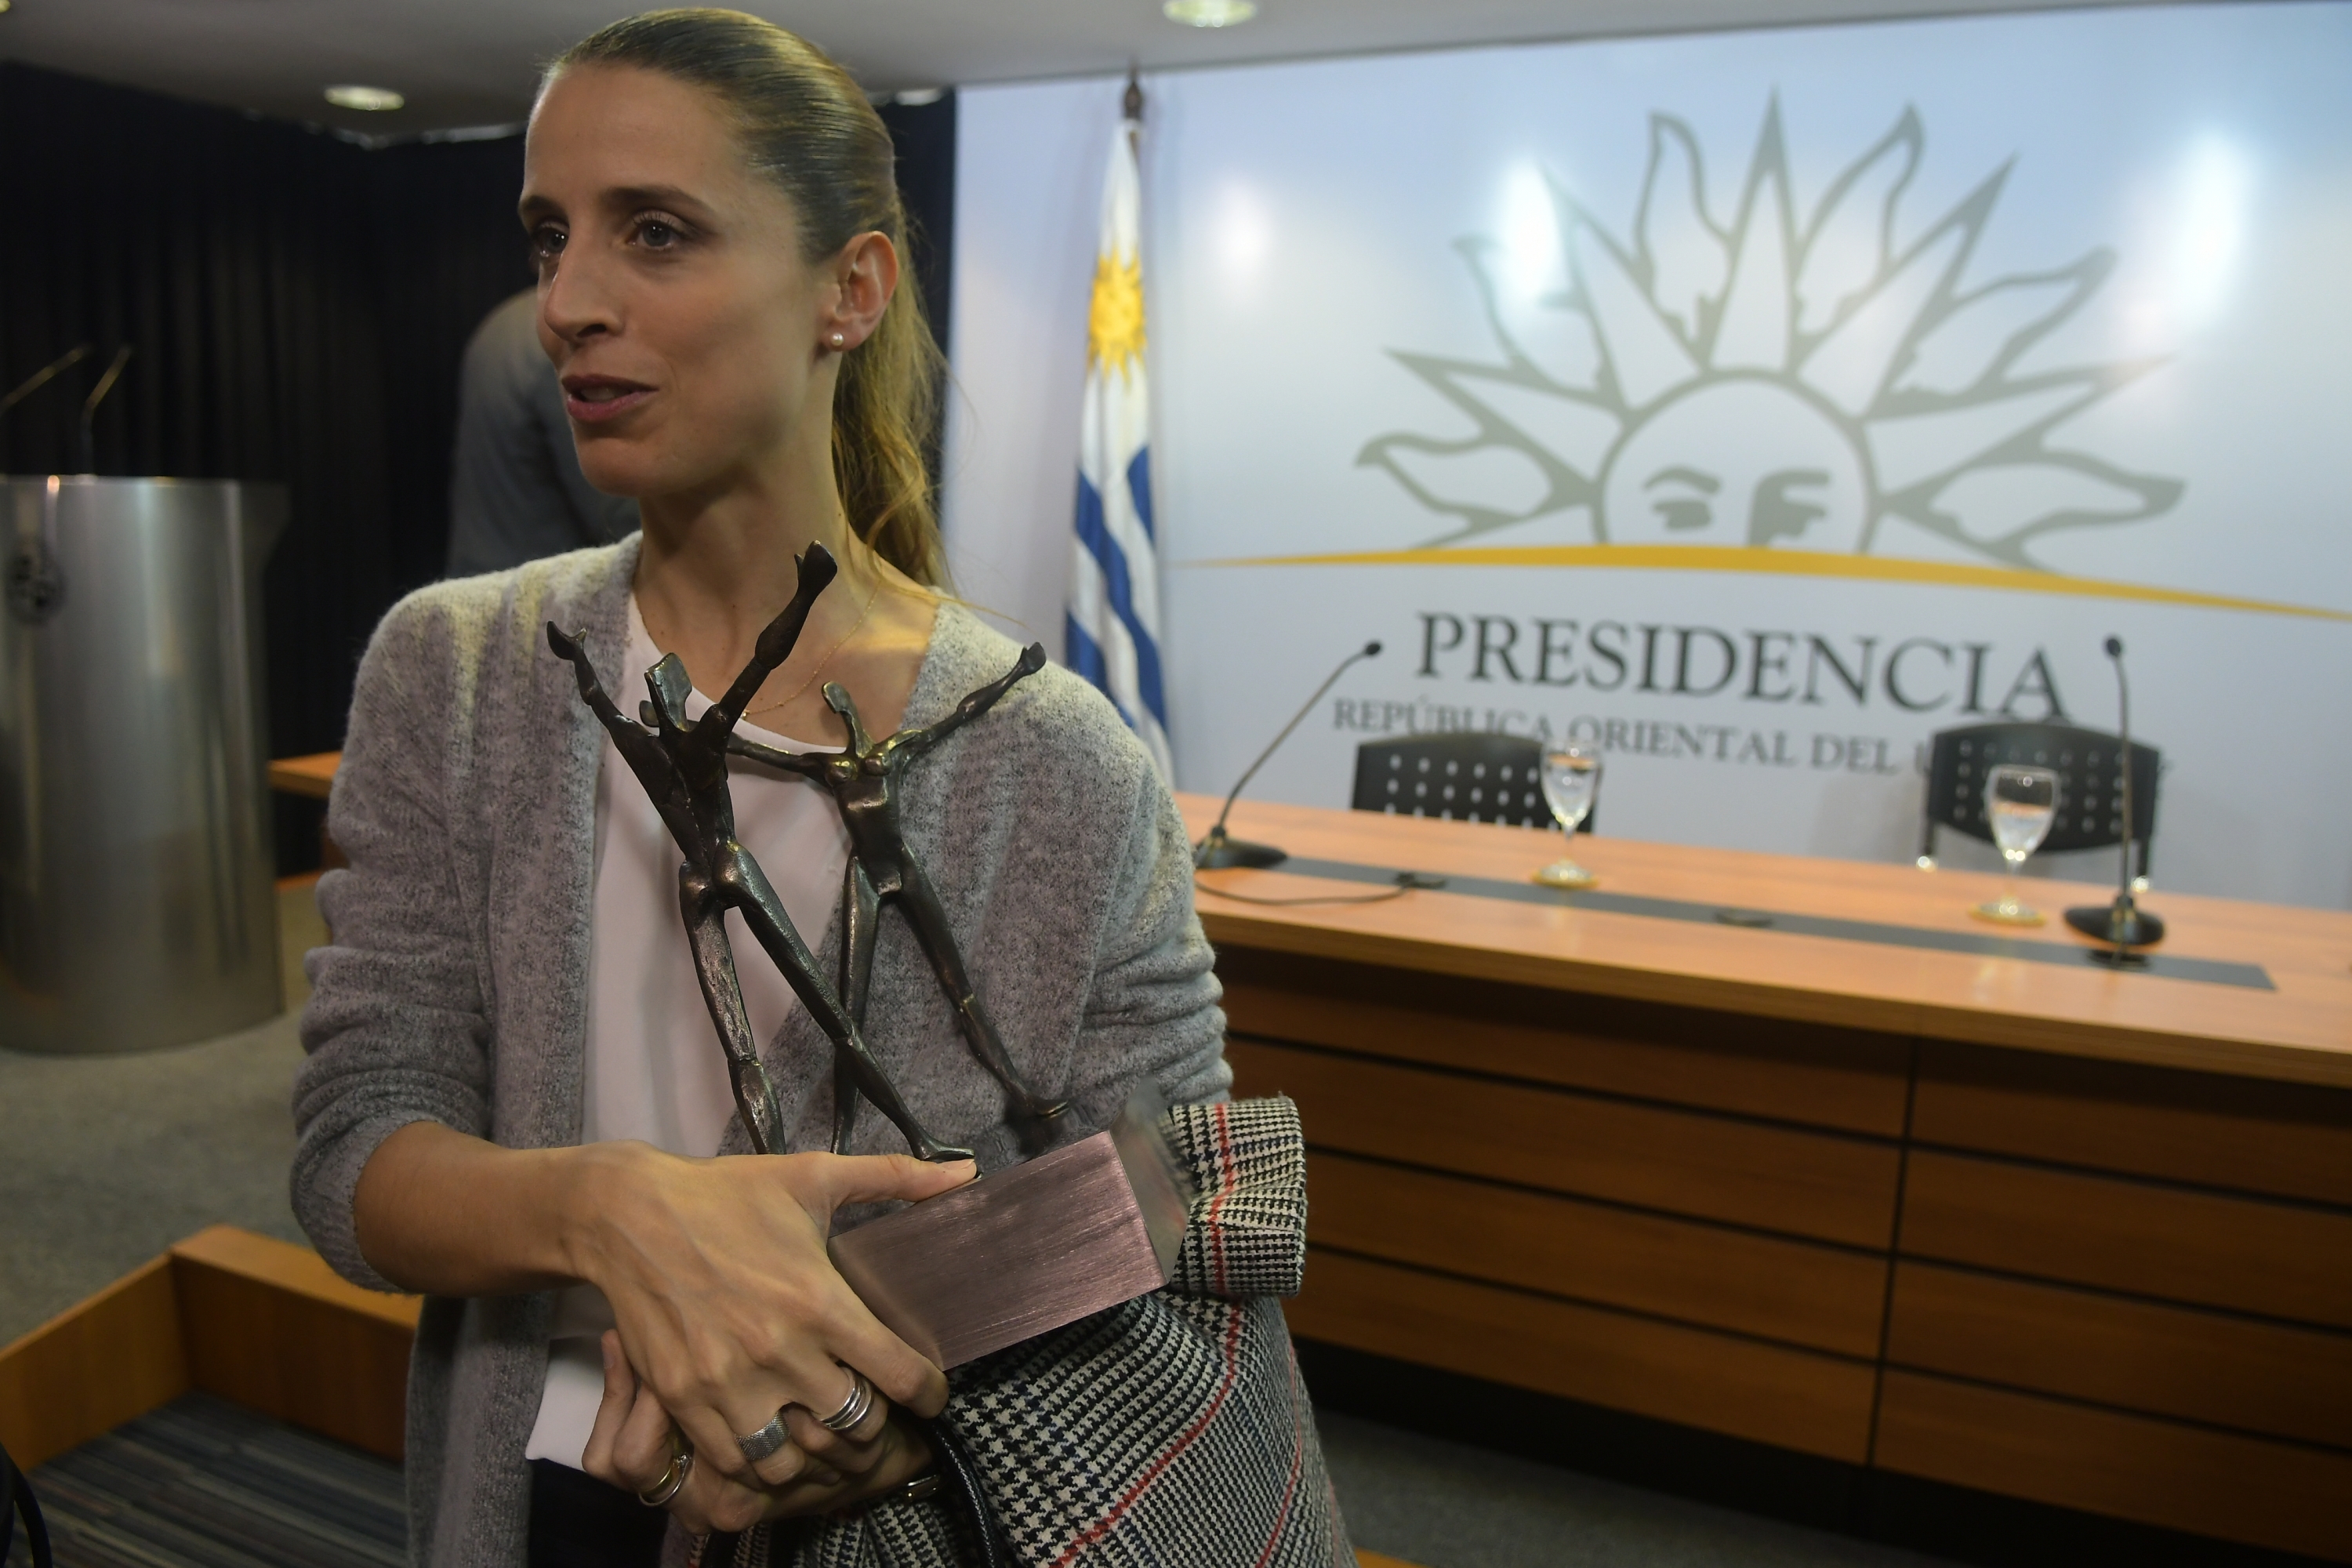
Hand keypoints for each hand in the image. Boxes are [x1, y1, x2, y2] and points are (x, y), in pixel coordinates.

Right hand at [566, 1143, 972, 1492]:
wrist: (628, 1214)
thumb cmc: (728, 1194)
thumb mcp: (816, 1176)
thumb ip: (897, 1178)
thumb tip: (966, 1173)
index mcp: (819, 1300)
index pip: (900, 1376)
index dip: (929, 1393)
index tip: (932, 1394)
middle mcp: (778, 1350)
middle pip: (854, 1427)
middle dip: (877, 1426)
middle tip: (878, 1411)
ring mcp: (727, 1382)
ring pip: (795, 1459)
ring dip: (817, 1452)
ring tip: (824, 1430)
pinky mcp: (684, 1399)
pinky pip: (735, 1461)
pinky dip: (761, 1459)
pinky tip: (773, 1434)